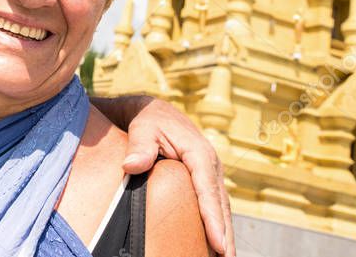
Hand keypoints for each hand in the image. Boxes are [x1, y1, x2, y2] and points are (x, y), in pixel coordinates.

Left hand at [121, 96, 233, 256]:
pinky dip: (218, 223)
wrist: (156, 111)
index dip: (212, 217)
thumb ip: (139, 147)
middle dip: (225, 233)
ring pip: (221, 206)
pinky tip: (216, 243)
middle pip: (220, 203)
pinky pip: (215, 204)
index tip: (218, 242)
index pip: (207, 189)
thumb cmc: (149, 121)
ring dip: (225, 232)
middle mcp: (210, 164)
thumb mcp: (142, 129)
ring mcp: (210, 172)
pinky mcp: (205, 178)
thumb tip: (130, 165)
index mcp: (199, 153)